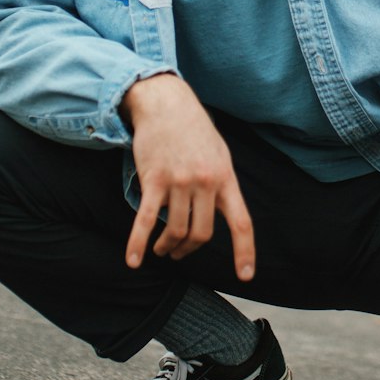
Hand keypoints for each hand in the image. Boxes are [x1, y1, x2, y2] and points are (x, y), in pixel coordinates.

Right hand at [121, 75, 254, 280]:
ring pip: (176, 230)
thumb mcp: (219, 154)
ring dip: (168, 246)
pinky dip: (138, 243)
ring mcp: (179, 182)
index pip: (241, 223)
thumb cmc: (193, 130)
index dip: (244, 251)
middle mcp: (205, 182)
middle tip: (180, 253)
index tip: (245, 275)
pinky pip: (146, 220)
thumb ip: (221, 184)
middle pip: (201, 233)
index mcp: (225, 178)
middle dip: (190, 249)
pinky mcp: (153, 180)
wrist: (166, 103)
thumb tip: (220, 213)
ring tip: (163, 249)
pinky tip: (133, 260)